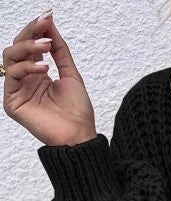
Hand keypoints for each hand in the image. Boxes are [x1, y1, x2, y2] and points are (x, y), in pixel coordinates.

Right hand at [3, 10, 96, 145]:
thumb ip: (59, 49)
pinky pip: (12, 75)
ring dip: (28, 47)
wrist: (80, 136)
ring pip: (10, 57)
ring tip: (46, 46)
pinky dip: (27, 66)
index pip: (29, 46)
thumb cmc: (78, 112)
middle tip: (44, 27)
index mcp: (37, 75)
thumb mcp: (70, 73)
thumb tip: (50, 23)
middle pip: (17, 47)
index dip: (36, 29)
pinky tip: (44, 68)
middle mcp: (25, 81)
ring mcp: (18, 91)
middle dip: (30, 33)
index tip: (48, 15)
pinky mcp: (12, 102)